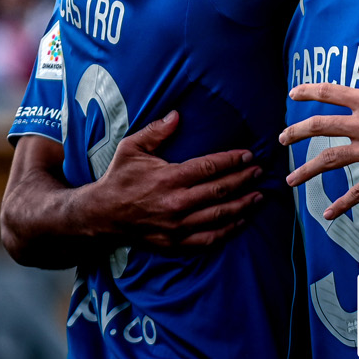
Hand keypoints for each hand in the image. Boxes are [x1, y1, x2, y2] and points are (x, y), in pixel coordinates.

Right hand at [91, 111, 263, 249]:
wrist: (99, 216)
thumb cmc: (118, 179)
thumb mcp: (131, 149)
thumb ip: (155, 131)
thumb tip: (177, 114)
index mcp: (167, 178)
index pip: (209, 167)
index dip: (232, 161)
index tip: (248, 155)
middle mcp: (175, 203)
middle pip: (220, 191)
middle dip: (243, 180)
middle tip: (259, 172)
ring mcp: (176, 227)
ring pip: (218, 216)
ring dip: (243, 205)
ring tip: (259, 195)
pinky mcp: (174, 244)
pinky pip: (208, 239)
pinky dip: (228, 231)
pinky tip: (241, 221)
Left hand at [280, 63, 358, 219]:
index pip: (329, 92)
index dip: (308, 91)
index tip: (293, 94)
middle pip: (319, 127)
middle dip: (295, 133)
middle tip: (282, 139)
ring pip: (329, 161)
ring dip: (306, 171)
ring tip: (290, 179)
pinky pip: (358, 192)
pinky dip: (340, 205)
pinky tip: (327, 215)